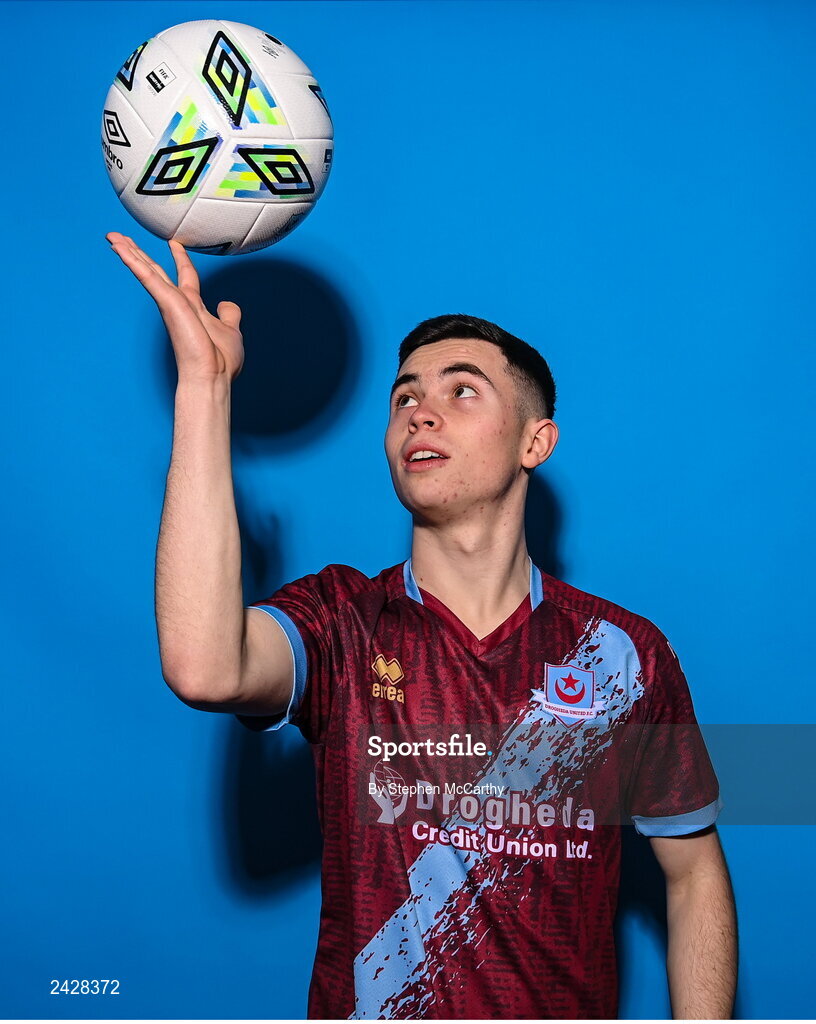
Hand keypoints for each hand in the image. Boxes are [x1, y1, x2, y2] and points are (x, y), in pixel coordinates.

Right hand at [106, 232, 243, 384]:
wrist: (212, 377)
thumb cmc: (221, 362)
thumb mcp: (231, 331)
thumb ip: (229, 315)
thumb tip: (227, 304)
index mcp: (194, 308)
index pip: (185, 277)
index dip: (180, 258)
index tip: (175, 244)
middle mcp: (179, 303)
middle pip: (156, 271)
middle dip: (140, 253)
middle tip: (122, 236)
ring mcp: (172, 303)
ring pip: (148, 271)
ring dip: (130, 252)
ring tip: (113, 236)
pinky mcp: (167, 304)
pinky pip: (148, 277)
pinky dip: (133, 261)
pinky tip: (119, 248)